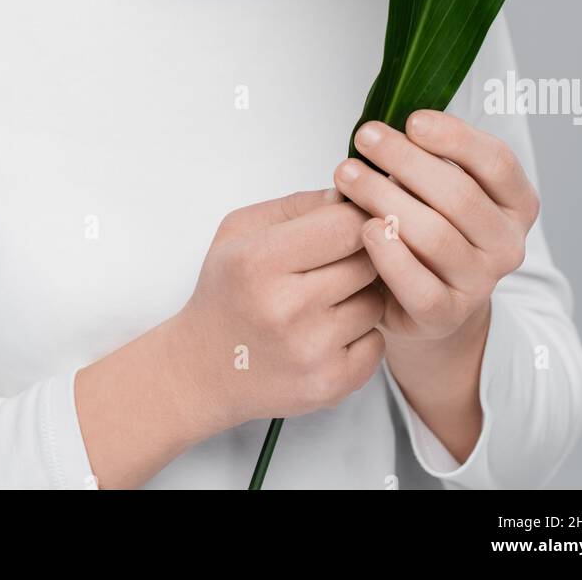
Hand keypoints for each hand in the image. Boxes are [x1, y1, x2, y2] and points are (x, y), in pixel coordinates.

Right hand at [168, 187, 387, 436]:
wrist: (203, 370)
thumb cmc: (226, 292)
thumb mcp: (242, 231)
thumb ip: (298, 205)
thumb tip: (352, 196)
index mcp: (260, 260)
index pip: (345, 225)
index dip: (356, 217)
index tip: (352, 219)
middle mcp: (286, 307)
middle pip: (366, 262)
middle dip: (360, 255)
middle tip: (338, 260)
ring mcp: (310, 351)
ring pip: (375, 303)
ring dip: (361, 296)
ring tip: (328, 298)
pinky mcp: (330, 385)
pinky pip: (377, 343)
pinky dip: (362, 334)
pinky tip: (330, 331)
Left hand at [333, 110, 540, 345]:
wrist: (425, 298)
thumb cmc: (427, 224)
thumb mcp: (437, 185)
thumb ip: (425, 157)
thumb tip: (383, 130)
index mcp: (517, 203)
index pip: (497, 162)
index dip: (455, 137)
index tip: (412, 120)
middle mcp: (508, 244)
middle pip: (460, 195)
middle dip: (406, 160)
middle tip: (365, 136)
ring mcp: (481, 284)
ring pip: (435, 236)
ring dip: (384, 198)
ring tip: (347, 174)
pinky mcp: (447, 315)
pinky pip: (420, 286)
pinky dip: (389, 255)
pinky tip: (364, 229)